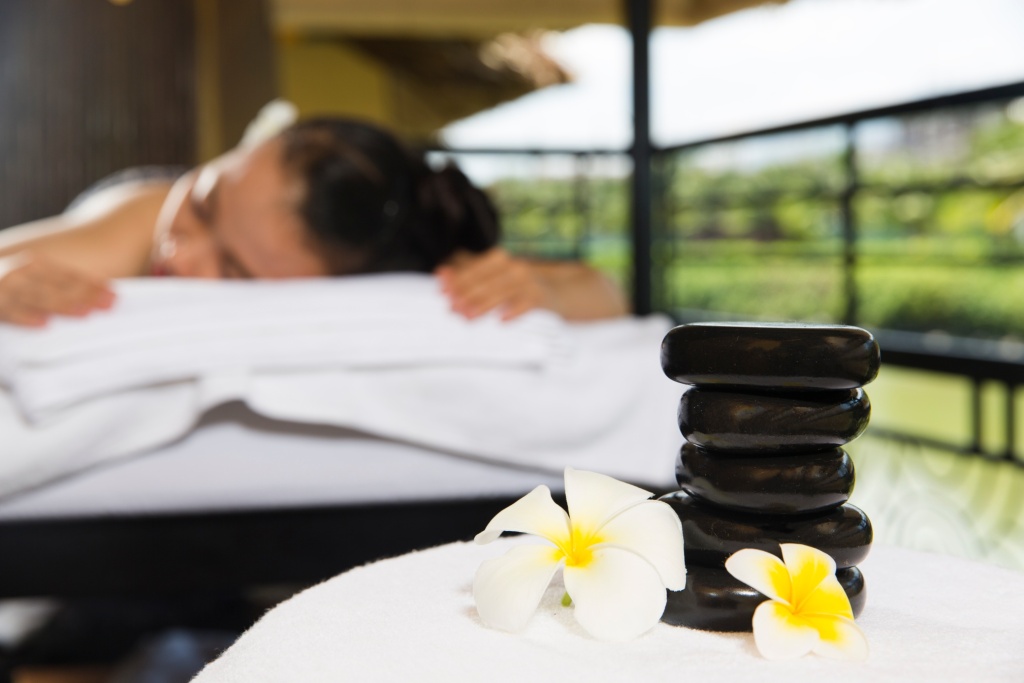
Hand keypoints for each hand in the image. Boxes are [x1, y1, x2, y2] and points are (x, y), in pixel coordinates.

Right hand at [0, 253, 115, 326]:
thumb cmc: (4, 290)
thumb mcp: (22, 280)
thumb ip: (46, 286)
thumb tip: (84, 300)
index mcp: (23, 264)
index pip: (60, 274)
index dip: (88, 282)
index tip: (113, 291)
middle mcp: (11, 271)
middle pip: (52, 283)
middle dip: (83, 293)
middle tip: (111, 303)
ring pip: (33, 294)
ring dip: (61, 304)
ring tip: (87, 313)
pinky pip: (6, 310)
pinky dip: (23, 316)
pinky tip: (43, 325)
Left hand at [435, 248, 549, 320]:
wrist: (556, 293)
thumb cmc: (518, 287)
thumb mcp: (494, 278)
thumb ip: (468, 276)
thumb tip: (441, 274)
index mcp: (499, 260)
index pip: (475, 269)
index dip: (458, 281)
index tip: (443, 292)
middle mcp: (514, 267)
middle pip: (486, 281)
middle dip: (467, 294)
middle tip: (453, 308)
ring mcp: (528, 281)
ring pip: (502, 292)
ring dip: (484, 305)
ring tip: (469, 316)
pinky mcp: (540, 297)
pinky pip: (526, 303)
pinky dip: (514, 311)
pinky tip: (501, 320)